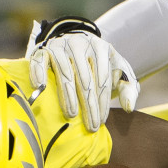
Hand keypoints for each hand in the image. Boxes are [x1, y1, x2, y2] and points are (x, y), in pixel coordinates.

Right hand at [26, 18, 139, 132]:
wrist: (78, 40)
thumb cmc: (101, 62)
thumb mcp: (120, 71)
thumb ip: (129, 88)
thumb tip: (129, 108)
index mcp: (101, 48)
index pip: (103, 79)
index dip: (103, 102)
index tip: (102, 121)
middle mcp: (81, 44)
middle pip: (85, 79)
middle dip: (88, 105)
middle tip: (90, 126)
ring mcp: (61, 45)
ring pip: (65, 73)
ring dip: (68, 95)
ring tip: (71, 115)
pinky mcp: (44, 48)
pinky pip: (39, 60)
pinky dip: (38, 72)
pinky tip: (40, 88)